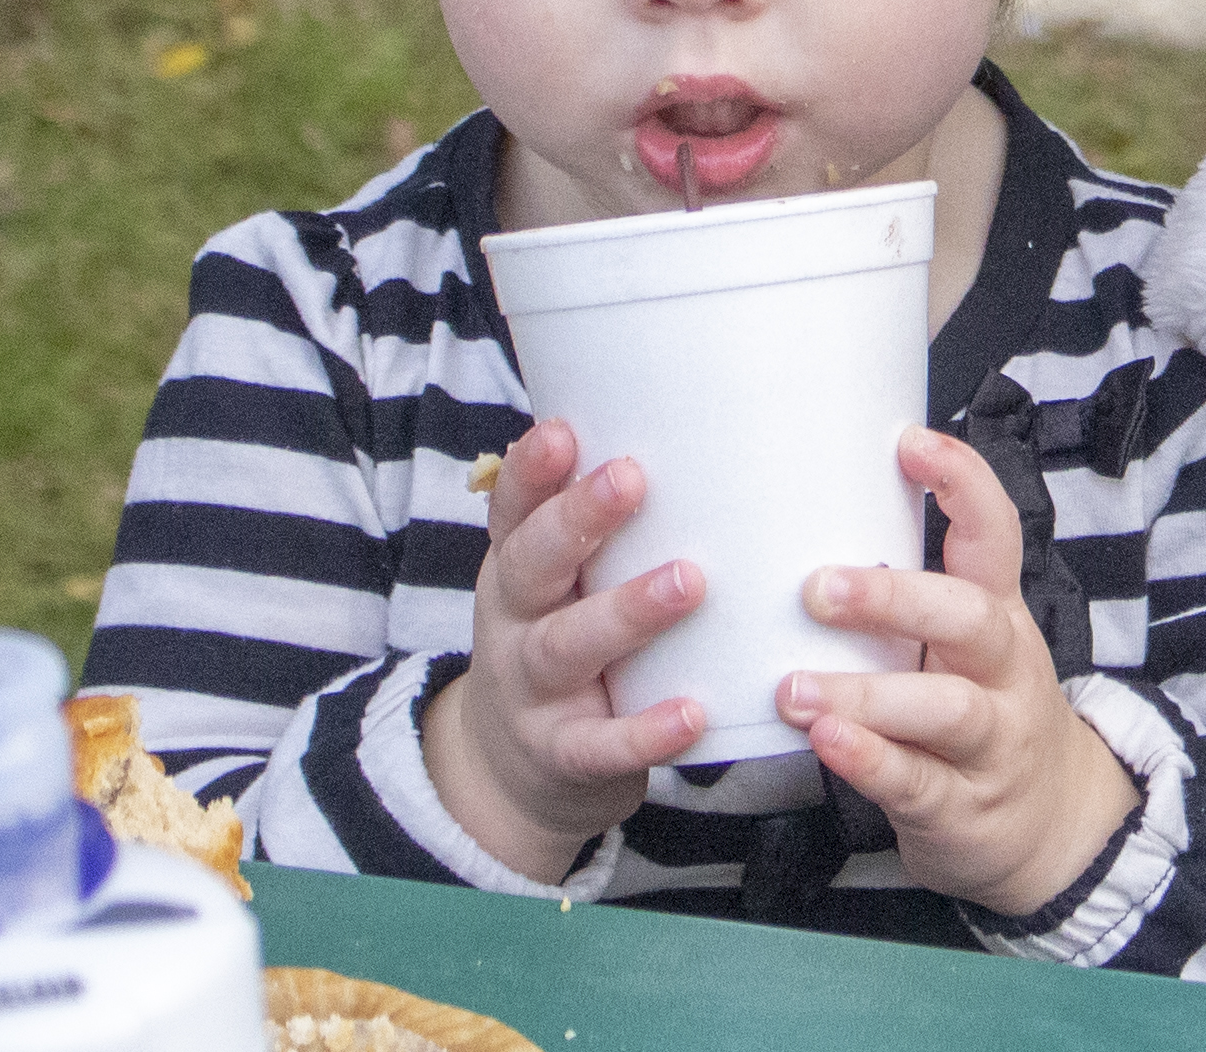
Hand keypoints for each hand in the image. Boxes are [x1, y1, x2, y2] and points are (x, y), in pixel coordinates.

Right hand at [424, 420, 706, 878]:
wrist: (512, 773)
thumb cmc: (563, 644)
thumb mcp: (559, 585)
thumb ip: (599, 527)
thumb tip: (693, 431)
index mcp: (516, 569)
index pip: (514, 511)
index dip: (532, 472)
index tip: (563, 432)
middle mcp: (514, 623)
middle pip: (533, 564)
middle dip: (578, 518)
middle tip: (632, 477)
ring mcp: (532, 691)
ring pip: (568, 646)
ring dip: (626, 611)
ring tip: (688, 580)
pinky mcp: (562, 754)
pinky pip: (600, 745)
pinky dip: (643, 732)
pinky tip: (692, 712)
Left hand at [777, 427, 1142, 916]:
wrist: (1052, 829)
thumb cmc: (981, 716)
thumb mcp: (964, 649)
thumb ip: (908, 598)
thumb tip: (807, 521)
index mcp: (999, 617)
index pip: (996, 535)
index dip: (963, 484)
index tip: (911, 443)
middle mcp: (1005, 672)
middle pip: (971, 618)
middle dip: (897, 598)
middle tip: (818, 587)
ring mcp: (992, 742)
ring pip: (945, 707)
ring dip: (867, 694)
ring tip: (793, 688)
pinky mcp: (964, 807)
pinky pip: (918, 782)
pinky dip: (871, 761)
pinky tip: (827, 742)